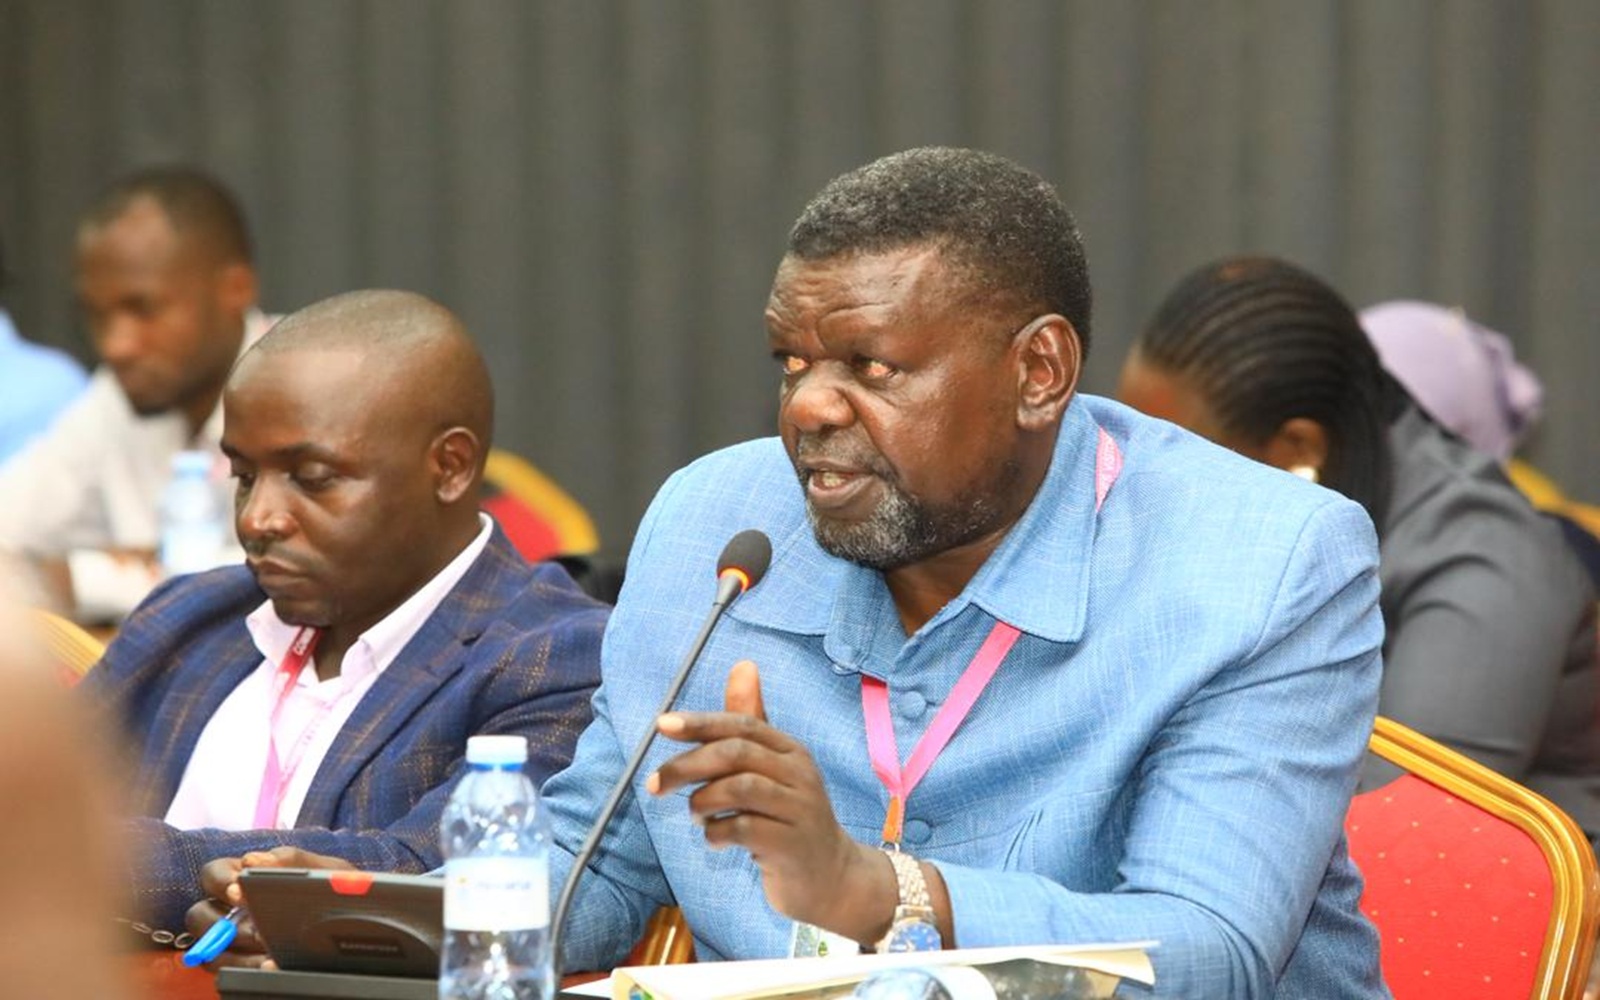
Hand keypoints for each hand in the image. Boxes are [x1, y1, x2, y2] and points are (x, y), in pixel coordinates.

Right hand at [184, 847, 354, 969]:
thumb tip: (253, 861)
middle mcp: (230, 909)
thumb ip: (293, 860)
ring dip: (236, 952)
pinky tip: (272, 967)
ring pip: (209, 949)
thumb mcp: (327, 869)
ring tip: (269, 954)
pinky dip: (246, 971)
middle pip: (200, 915)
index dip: (221, 882)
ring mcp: (231, 940)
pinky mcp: (241, 964)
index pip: (212, 873)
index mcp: (244, 877)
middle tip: (256, 930)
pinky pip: (226, 972)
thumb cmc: (339, 889)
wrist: (365, 921)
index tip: (239, 891)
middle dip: (223, 924)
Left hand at [646, 660, 892, 941]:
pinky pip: (741, 829)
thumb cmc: (789, 816)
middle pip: (736, 753)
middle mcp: (799, 774)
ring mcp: (798, 810)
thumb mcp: (773, 767)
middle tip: (656, 784)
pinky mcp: (790, 846)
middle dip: (688, 764)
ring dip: (702, 801)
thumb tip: (743, 665)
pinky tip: (713, 839)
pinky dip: (715, 833)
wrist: (830, 876)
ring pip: (738, 789)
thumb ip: (751, 721)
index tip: (662, 725)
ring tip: (695, 815)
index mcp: (790, 750)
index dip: (701, 723)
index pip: (742, 725)